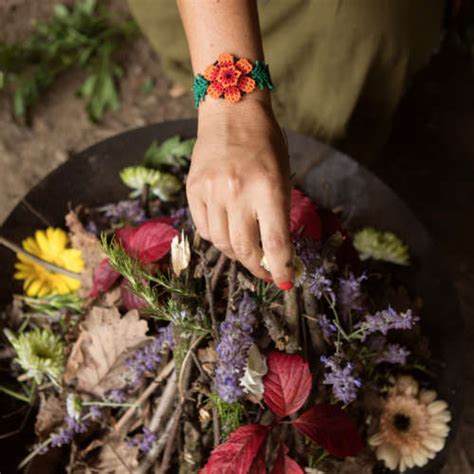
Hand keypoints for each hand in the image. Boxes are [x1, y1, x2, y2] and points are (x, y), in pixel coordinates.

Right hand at [186, 97, 294, 287]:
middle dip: (257, 266)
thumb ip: (278, 215)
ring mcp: (211, 192)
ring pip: (220, 243)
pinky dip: (216, 237)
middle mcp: (237, 192)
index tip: (284, 281)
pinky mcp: (193, 190)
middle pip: (243, 249)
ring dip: (235, 253)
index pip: (275, 243)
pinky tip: (226, 230)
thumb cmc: (265, 145)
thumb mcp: (282, 177)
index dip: (280, 269)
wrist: (231, 113)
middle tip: (265, 270)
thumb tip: (274, 252)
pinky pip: (203, 229)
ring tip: (245, 247)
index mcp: (267, 188)